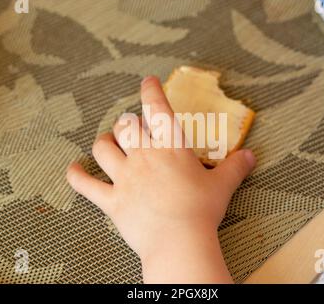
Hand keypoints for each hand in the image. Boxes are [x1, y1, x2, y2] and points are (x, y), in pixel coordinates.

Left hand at [66, 76, 255, 282]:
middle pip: (126, 127)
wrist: (179, 242)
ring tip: (108, 143)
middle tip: (133, 129)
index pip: (157, 108)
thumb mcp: (222, 186)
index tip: (147, 81)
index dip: (150, 90)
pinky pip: (86, 185)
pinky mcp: (112, 200)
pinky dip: (76, 176)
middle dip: (128, 124)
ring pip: (103, 148)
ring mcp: (124, 177)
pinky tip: (72, 169)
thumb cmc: (201, 211)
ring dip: (104, 142)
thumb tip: (252, 156)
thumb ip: (235, 167)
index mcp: (170, 147)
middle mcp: (144, 156)